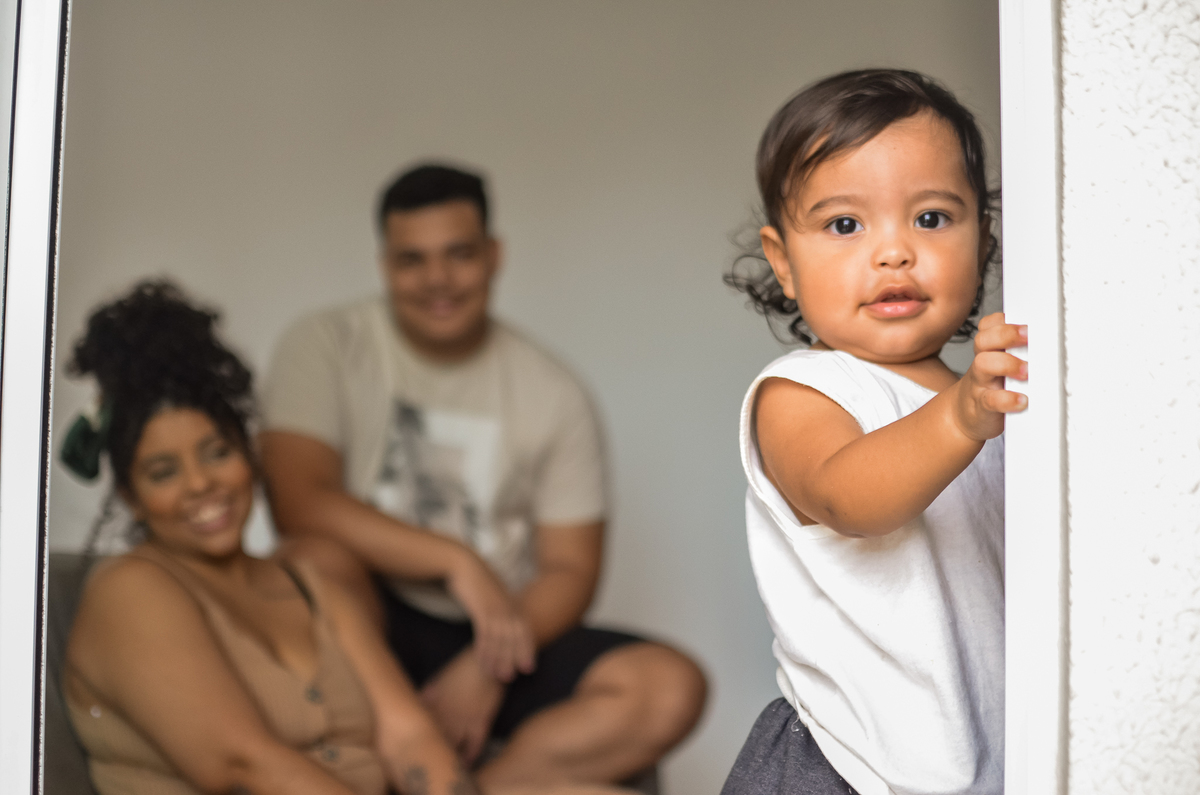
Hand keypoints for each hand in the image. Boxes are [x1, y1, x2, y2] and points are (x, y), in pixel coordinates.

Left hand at [420, 647, 505, 764]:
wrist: (484, 663)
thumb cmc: (460, 668)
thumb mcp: (437, 680)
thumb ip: (426, 696)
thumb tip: (415, 708)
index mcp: (433, 705)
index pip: (422, 728)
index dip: (417, 739)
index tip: (414, 747)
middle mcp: (447, 716)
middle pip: (435, 740)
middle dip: (431, 750)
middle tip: (429, 759)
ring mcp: (465, 720)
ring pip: (453, 746)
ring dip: (448, 756)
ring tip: (444, 765)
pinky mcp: (481, 722)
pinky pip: (475, 746)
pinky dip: (469, 757)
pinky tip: (465, 764)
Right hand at [444, 552, 535, 681]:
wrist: (464, 565)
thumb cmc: (478, 584)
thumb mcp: (495, 597)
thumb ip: (502, 609)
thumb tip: (505, 625)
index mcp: (514, 605)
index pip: (525, 631)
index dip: (527, 650)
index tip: (529, 668)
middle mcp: (509, 608)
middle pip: (515, 638)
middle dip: (515, 658)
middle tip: (512, 677)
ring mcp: (496, 609)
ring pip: (501, 640)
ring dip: (499, 660)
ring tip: (497, 676)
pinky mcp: (481, 610)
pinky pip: (484, 635)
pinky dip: (484, 650)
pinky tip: (481, 662)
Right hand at [951, 312, 1027, 440]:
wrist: (968, 417)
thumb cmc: (994, 389)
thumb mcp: (1002, 366)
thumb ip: (1021, 353)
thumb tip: (1057, 344)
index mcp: (990, 350)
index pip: (989, 326)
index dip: (1004, 321)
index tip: (1028, 322)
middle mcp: (982, 363)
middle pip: (983, 340)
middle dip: (1007, 335)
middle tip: (1028, 336)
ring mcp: (981, 384)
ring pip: (983, 364)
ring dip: (1007, 364)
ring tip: (1027, 372)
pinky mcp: (982, 407)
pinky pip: (990, 400)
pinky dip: (1007, 399)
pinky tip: (1022, 400)